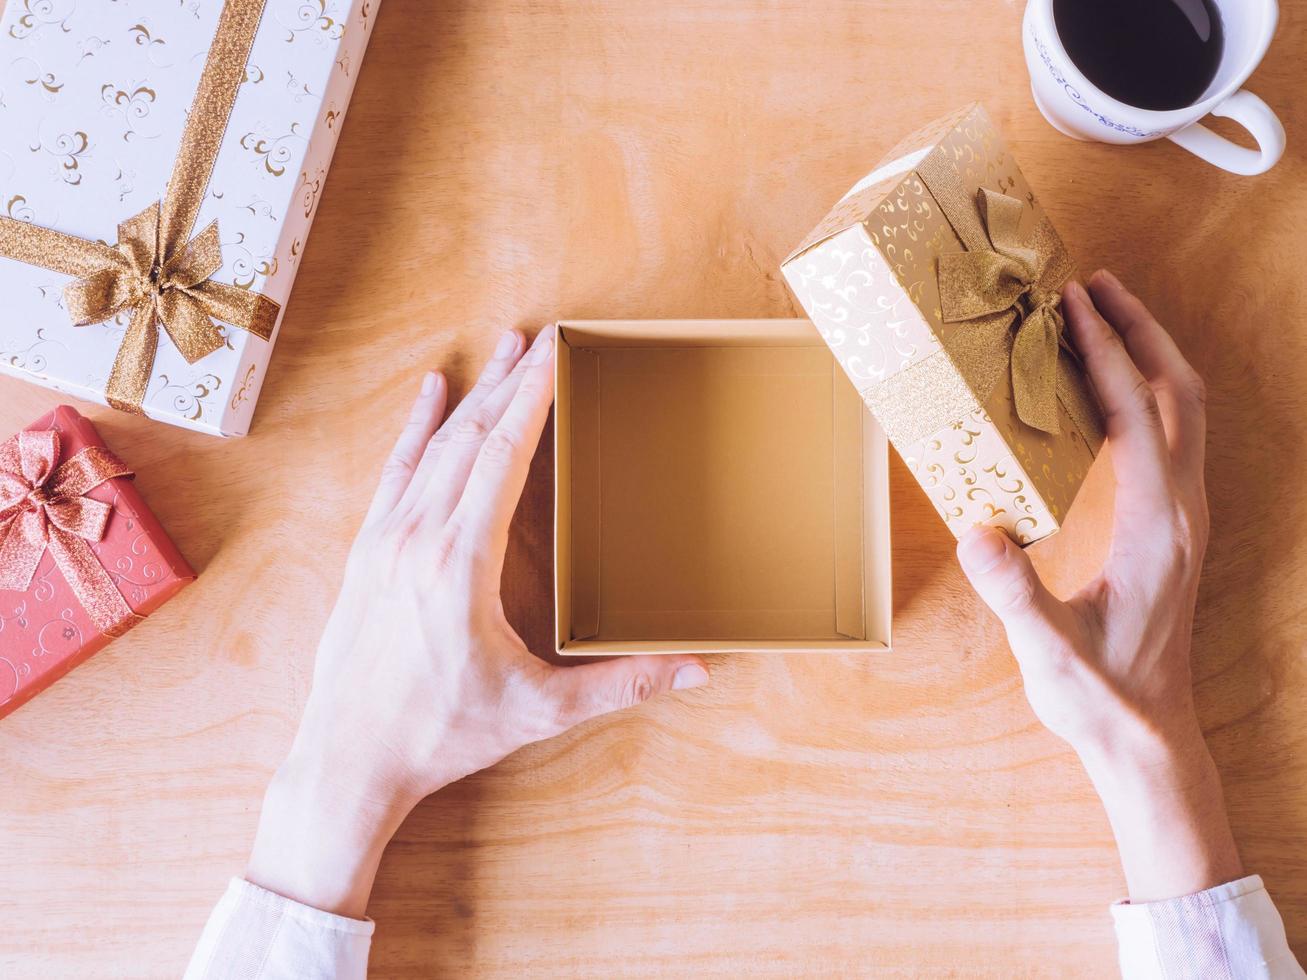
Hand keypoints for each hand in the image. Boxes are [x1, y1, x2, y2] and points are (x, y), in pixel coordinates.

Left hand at [245, 326, 709, 917]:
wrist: (346, 760)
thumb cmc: (440, 733)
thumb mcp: (539, 710)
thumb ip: (619, 685)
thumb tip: (692, 669)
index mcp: (460, 562)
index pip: (503, 457)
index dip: (533, 400)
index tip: (554, 355)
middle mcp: (417, 537)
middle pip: (469, 438)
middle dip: (508, 384)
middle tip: (538, 338)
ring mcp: (384, 540)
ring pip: (430, 448)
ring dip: (469, 397)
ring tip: (498, 353)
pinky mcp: (364, 553)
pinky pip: (394, 472)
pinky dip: (414, 429)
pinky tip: (428, 395)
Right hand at [956, 270, 1240, 902]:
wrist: (1146, 733)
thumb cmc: (1099, 693)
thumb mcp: (1048, 649)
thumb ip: (1014, 591)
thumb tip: (976, 532)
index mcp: (1155, 528)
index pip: (1137, 417)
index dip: (1107, 355)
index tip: (1073, 306)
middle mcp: (1180, 513)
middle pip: (1180, 395)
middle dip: (1141, 331)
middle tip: (1095, 287)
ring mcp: (1183, 519)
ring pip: (1186, 413)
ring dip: (1151, 356)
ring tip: (1106, 318)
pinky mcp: (1173, 529)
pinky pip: (1173, 439)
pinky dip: (1147, 395)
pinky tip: (1109, 393)